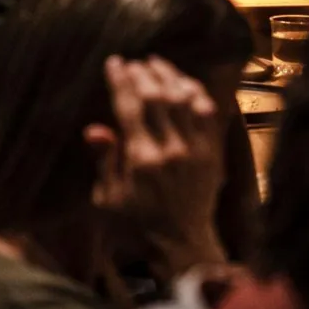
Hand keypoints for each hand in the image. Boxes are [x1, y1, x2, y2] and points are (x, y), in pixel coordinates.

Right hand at [90, 56, 226, 278]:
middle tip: (133, 61)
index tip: (115, 62)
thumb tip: (94, 128)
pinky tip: (186, 83)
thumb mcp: (108, 200)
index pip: (130, 108)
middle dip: (143, 74)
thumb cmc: (137, 227)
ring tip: (157, 63)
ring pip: (185, 100)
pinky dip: (197, 94)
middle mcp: (171, 149)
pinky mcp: (214, 153)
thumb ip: (105, 161)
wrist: (183, 247)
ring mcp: (197, 150)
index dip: (121, 81)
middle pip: (157, 97)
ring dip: (170, 77)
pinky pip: (209, 114)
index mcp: (142, 160)